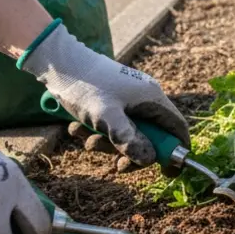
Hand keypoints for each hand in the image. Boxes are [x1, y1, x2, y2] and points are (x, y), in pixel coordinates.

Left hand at [20, 22, 189, 167]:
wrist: (57, 62)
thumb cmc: (85, 86)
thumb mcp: (106, 117)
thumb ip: (129, 139)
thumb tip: (149, 160)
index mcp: (151, 98)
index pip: (177, 128)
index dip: (175, 151)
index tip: (166, 171)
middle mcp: (144, 98)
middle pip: (151, 135)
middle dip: (132, 152)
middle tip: (117, 166)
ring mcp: (128, 98)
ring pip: (129, 131)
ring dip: (109, 143)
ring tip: (87, 142)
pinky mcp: (112, 99)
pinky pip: (113, 123)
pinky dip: (98, 131)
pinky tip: (77, 128)